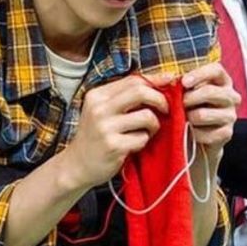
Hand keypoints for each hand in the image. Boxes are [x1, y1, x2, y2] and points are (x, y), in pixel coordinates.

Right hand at [60, 74, 169, 188]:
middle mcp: (99, 108)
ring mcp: (105, 127)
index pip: (133, 80)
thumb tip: (159, 83)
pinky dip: (143, 142)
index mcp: (97, 95)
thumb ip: (124, 97)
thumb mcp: (101, 110)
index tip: (170, 83)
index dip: (155, 81)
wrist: (76, 165)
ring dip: (154, 125)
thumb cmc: (95, 136)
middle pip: (140, 91)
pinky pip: (142, 138)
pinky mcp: (113, 146)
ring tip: (147, 132)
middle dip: (160, 99)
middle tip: (165, 110)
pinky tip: (134, 146)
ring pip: (146, 116)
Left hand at [181, 62, 238, 164]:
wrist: (198, 134)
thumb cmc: (190, 107)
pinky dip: (192, 133)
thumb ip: (179, 83)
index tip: (183, 82)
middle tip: (179, 104)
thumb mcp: (186, 91)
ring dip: (187, 117)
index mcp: (222, 81)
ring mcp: (230, 115)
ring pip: (202, 114)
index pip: (216, 70)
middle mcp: (231, 96)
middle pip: (210, 92)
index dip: (199, 74)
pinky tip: (190, 131)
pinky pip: (203, 133)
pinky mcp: (227, 133)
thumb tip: (167, 78)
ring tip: (183, 118)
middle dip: (188, 98)